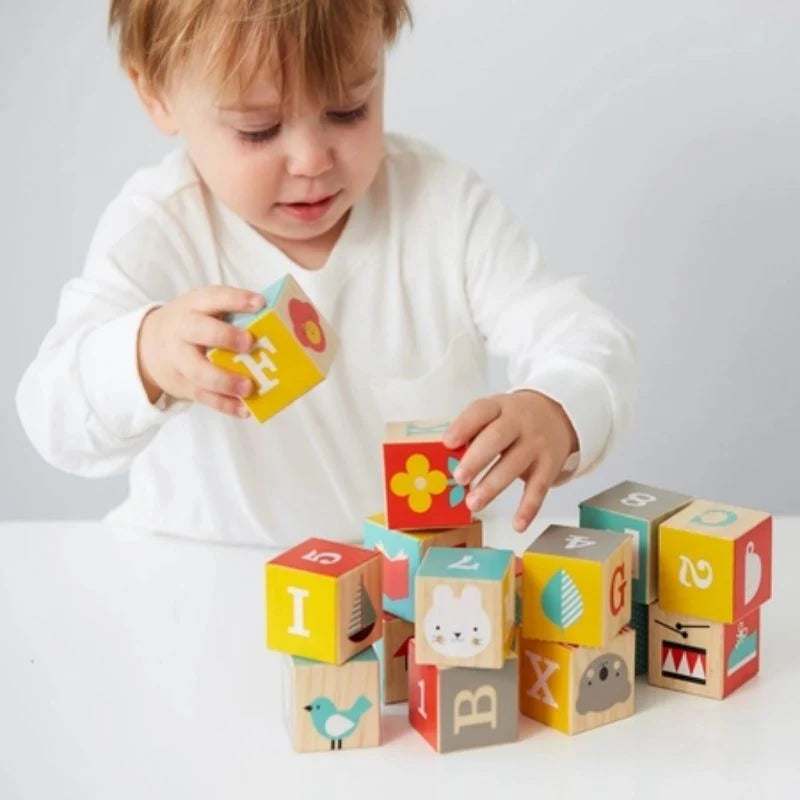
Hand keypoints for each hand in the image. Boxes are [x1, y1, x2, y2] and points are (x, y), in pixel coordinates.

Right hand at [137, 286, 265, 417]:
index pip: (213, 297)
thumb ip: (232, 314)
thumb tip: (278, 321)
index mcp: (194, 306)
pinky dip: (225, 405)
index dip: (236, 299)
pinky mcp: (183, 385)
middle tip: (249, 343)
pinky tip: (245, 409)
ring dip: (225, 380)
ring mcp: (180, 360)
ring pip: (199, 371)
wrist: (149, 347)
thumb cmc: (193, 325)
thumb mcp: (204, 311)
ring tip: (249, 387)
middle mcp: (183, 331)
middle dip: (224, 336)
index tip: (259, 303)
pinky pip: (203, 397)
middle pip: (199, 331)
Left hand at [443, 390, 578, 532]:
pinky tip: (517, 524)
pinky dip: (528, 508)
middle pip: (497, 438)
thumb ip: (472, 432)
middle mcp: (519, 423)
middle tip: (459, 478)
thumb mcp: (494, 414)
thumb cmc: (511, 420)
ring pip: (514, 465)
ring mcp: (536, 444)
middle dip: (476, 459)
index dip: (463, 426)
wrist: (556, 416)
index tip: (447, 443)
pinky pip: (539, 488)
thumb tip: (445, 461)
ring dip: (492, 486)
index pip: (480, 411)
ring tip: (473, 503)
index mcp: (499, 407)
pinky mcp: (549, 466)